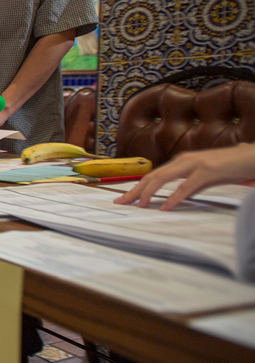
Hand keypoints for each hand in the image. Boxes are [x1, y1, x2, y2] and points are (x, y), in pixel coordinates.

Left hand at [113, 143, 254, 210]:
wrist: (251, 156)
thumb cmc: (229, 167)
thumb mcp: (205, 178)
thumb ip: (190, 185)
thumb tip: (177, 198)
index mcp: (181, 162)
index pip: (153, 176)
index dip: (136, 187)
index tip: (123, 199)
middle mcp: (183, 160)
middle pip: (151, 176)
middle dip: (134, 190)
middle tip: (120, 203)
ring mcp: (194, 164)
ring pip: (163, 178)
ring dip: (148, 192)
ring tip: (138, 205)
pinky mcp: (207, 171)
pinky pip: (186, 186)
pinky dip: (174, 197)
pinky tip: (165, 206)